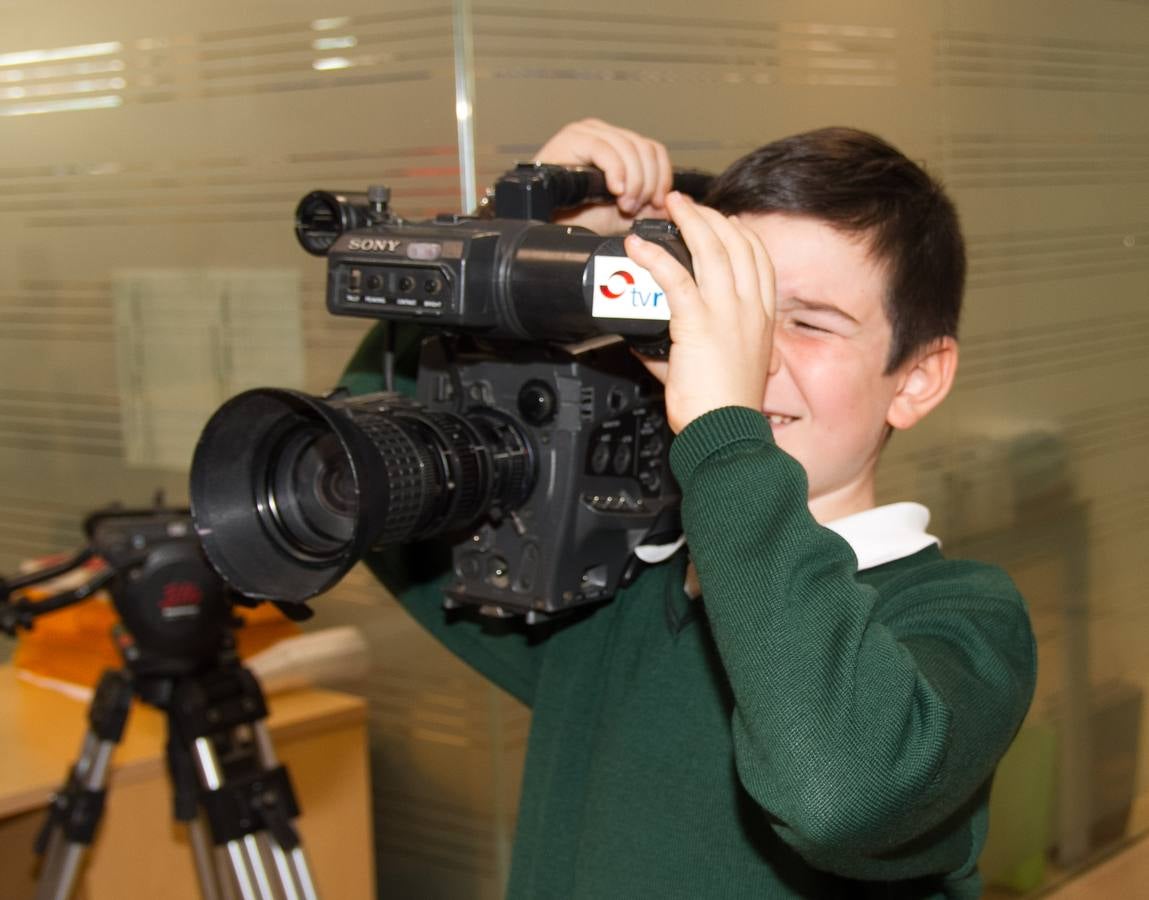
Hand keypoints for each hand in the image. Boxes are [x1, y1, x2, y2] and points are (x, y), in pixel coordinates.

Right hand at [534, 118, 672, 233]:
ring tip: (623, 205)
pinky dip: (616, 172)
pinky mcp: (573, 138)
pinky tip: (614, 191)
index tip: (657, 204)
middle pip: (645, 149)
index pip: (654, 151)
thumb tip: (683, 202)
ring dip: (634, 182)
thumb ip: (651, 206)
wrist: (545, 225)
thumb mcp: (623, 215)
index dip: (662, 178)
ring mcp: (588, 132)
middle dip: (648, 184)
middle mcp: (604, 134)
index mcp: (618, 146)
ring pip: (630, 148)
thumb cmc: (575, 219)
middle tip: (636, 208)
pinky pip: (605, 149)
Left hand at [624, 193, 776, 433]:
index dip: (739, 234)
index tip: (722, 222)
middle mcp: (749, 310)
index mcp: (761, 320)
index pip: (758, 261)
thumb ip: (685, 352)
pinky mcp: (699, 324)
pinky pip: (676, 278)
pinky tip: (638, 246)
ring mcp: (727, 314)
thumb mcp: (718, 372)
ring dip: (687, 222)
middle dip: (708, 217)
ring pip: (710, 251)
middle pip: (734, 245)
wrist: (726, 435)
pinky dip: (655, 257)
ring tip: (667, 206)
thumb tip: (649, 345)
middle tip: (685, 204)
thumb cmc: (723, 412)